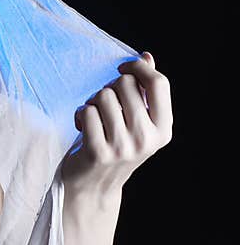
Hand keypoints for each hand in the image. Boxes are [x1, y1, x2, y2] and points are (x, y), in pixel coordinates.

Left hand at [61, 51, 172, 200]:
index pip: (159, 84)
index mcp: (163, 129)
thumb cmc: (113, 145)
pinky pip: (87, 112)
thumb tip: (146, 57)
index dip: (139, 68)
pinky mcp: (98, 152)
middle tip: (104, 105)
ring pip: (103, 96)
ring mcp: (123, 147)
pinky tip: (83, 127)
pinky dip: (81, 114)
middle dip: (109, 88)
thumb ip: (143, 91)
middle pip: (125, 85)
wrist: (93, 187)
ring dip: (93, 102)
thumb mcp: (135, 121)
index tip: (122, 68)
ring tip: (94, 118)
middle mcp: (146, 139)